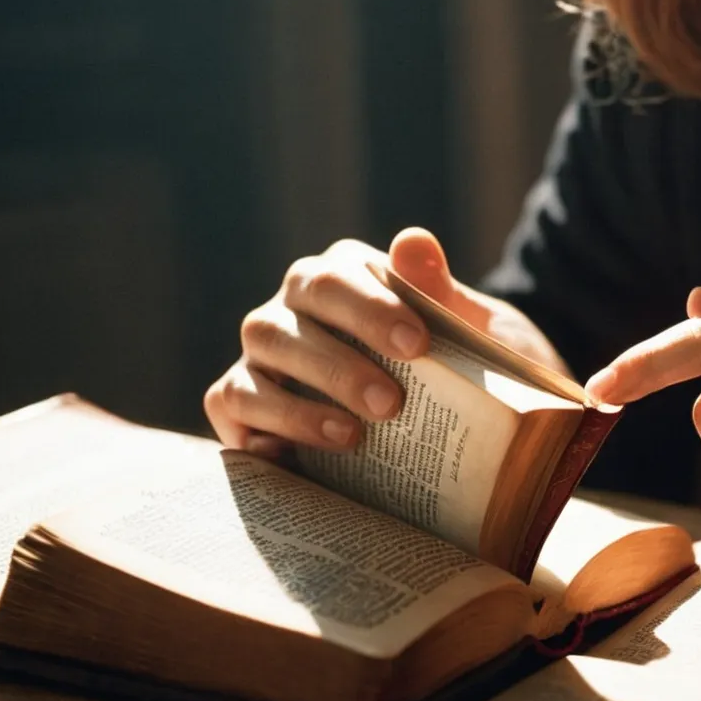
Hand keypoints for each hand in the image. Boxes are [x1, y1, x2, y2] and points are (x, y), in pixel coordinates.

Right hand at [204, 228, 563, 455]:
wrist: (459, 416)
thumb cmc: (459, 364)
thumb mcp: (470, 329)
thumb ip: (441, 291)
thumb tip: (413, 242)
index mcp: (341, 276)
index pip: (336, 277)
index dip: (370, 309)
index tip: (417, 346)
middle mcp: (291, 309)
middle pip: (287, 323)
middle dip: (338, 366)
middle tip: (391, 405)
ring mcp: (263, 356)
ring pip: (255, 367)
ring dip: (299, 406)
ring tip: (353, 437)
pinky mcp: (243, 402)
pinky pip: (230, 408)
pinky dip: (257, 430)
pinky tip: (294, 458)